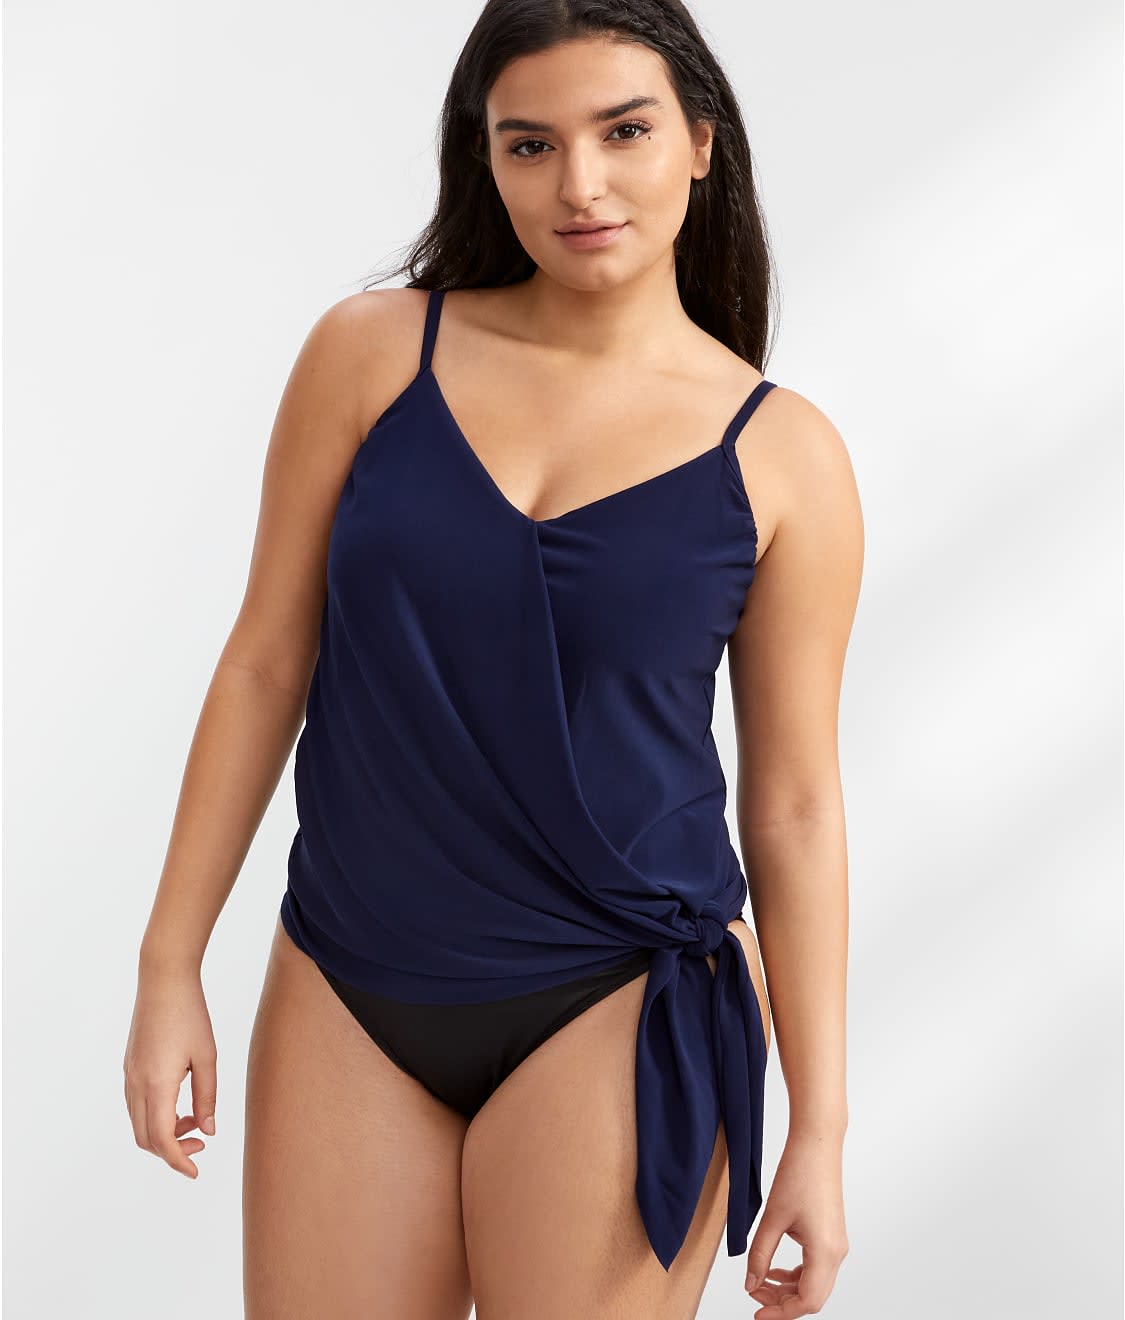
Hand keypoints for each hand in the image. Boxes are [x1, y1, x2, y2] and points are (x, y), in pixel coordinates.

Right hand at [122, 964, 217, 1178]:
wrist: (163, 980)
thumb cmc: (190, 1014)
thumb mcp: (207, 1057)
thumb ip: (207, 1097)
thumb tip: (208, 1130)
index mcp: (157, 1084)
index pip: (162, 1139)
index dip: (178, 1160)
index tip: (195, 1171)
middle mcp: (136, 1084)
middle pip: (146, 1138)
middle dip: (172, 1150)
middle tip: (201, 1143)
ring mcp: (129, 1076)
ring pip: (139, 1123)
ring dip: (164, 1133)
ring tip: (194, 1121)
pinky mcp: (129, 1067)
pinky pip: (137, 1106)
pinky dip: (156, 1116)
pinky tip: (180, 1104)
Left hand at [743, 1128, 848, 1316]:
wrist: (817, 1144)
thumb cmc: (799, 1173)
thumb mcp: (772, 1218)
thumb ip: (759, 1255)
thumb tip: (750, 1284)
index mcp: (825, 1252)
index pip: (807, 1302)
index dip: (780, 1313)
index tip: (757, 1313)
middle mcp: (837, 1253)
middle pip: (812, 1297)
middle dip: (782, 1302)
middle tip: (753, 1294)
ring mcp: (837, 1244)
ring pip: (814, 1283)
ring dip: (788, 1288)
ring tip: (760, 1281)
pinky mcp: (832, 1235)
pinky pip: (816, 1267)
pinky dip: (796, 1274)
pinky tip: (775, 1268)